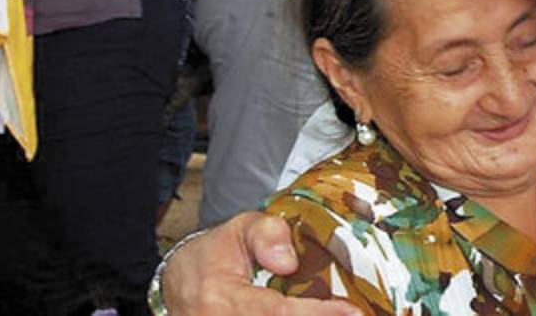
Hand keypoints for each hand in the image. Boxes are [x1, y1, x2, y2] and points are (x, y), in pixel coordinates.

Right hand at [162, 213, 360, 315]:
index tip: (352, 311)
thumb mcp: (239, 228)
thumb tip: (289, 262)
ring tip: (344, 314)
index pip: (276, 312)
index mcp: (219, 298)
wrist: (178, 282)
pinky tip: (322, 314)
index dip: (317, 314)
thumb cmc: (214, 254)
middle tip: (356, 315)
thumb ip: (267, 234)